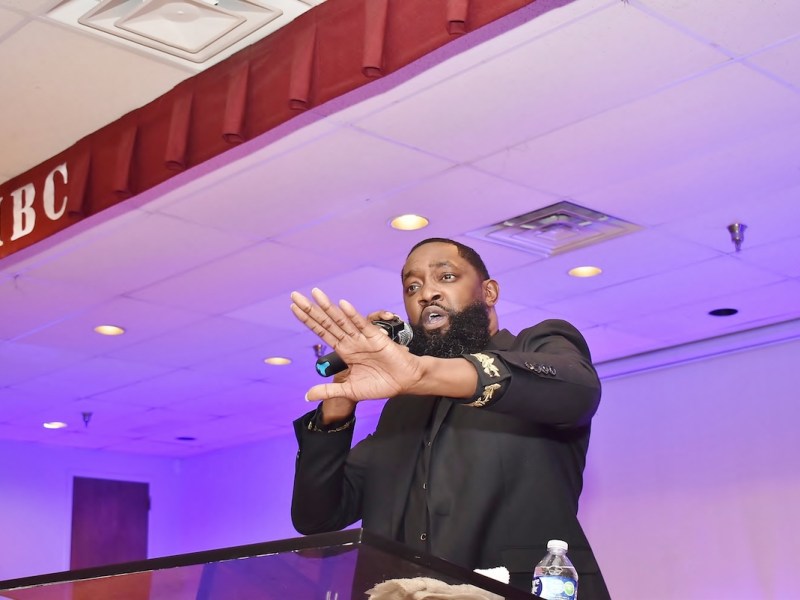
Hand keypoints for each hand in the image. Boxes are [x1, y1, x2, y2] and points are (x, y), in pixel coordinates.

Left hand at [291, 288, 422, 402]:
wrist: (405, 383)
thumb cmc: (381, 385)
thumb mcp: (350, 391)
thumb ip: (328, 391)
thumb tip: (306, 396)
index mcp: (344, 351)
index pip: (322, 332)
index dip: (308, 320)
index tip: (294, 308)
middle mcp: (351, 341)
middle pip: (327, 322)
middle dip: (311, 309)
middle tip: (295, 295)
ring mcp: (362, 338)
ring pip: (341, 320)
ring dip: (328, 307)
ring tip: (315, 294)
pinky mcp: (376, 338)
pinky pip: (362, 325)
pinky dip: (352, 315)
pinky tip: (342, 304)